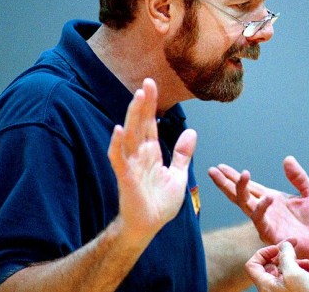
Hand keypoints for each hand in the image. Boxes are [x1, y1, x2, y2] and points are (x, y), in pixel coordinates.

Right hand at [108, 78, 196, 241]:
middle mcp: (140, 155)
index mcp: (152, 153)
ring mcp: (131, 165)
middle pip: (141, 124)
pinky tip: (118, 129)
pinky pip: (119, 159)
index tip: (152, 85)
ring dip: (133, 116)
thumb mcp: (178, 175)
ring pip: (130, 135)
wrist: (149, 227)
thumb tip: (192, 131)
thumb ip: (182, 153)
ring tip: (138, 96)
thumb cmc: (160, 203)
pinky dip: (117, 144)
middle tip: (148, 81)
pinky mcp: (126, 178)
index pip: (151, 124)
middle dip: (144, 103)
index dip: (152, 105)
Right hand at [208, 156, 308, 261]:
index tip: (220, 167)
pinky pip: (260, 219)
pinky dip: (262, 207)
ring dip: (241, 189)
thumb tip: (287, 159)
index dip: (234, 177)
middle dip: (225, 183)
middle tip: (212, 170)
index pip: (249, 186)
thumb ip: (298, 177)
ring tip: (242, 174)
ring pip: (245, 204)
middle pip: (239, 194)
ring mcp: (266, 221)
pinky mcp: (270, 233)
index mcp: (272, 199)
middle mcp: (265, 210)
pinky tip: (267, 196)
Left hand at [246, 240, 308, 291]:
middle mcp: (272, 291)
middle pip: (272, 266)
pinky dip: (308, 272)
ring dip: (300, 263)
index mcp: (266, 286)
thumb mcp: (295, 273)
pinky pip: (298, 281)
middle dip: (286, 256)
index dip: (264, 253)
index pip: (253, 265)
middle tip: (297, 250)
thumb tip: (283, 245)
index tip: (280, 249)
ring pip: (287, 272)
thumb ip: (286, 256)